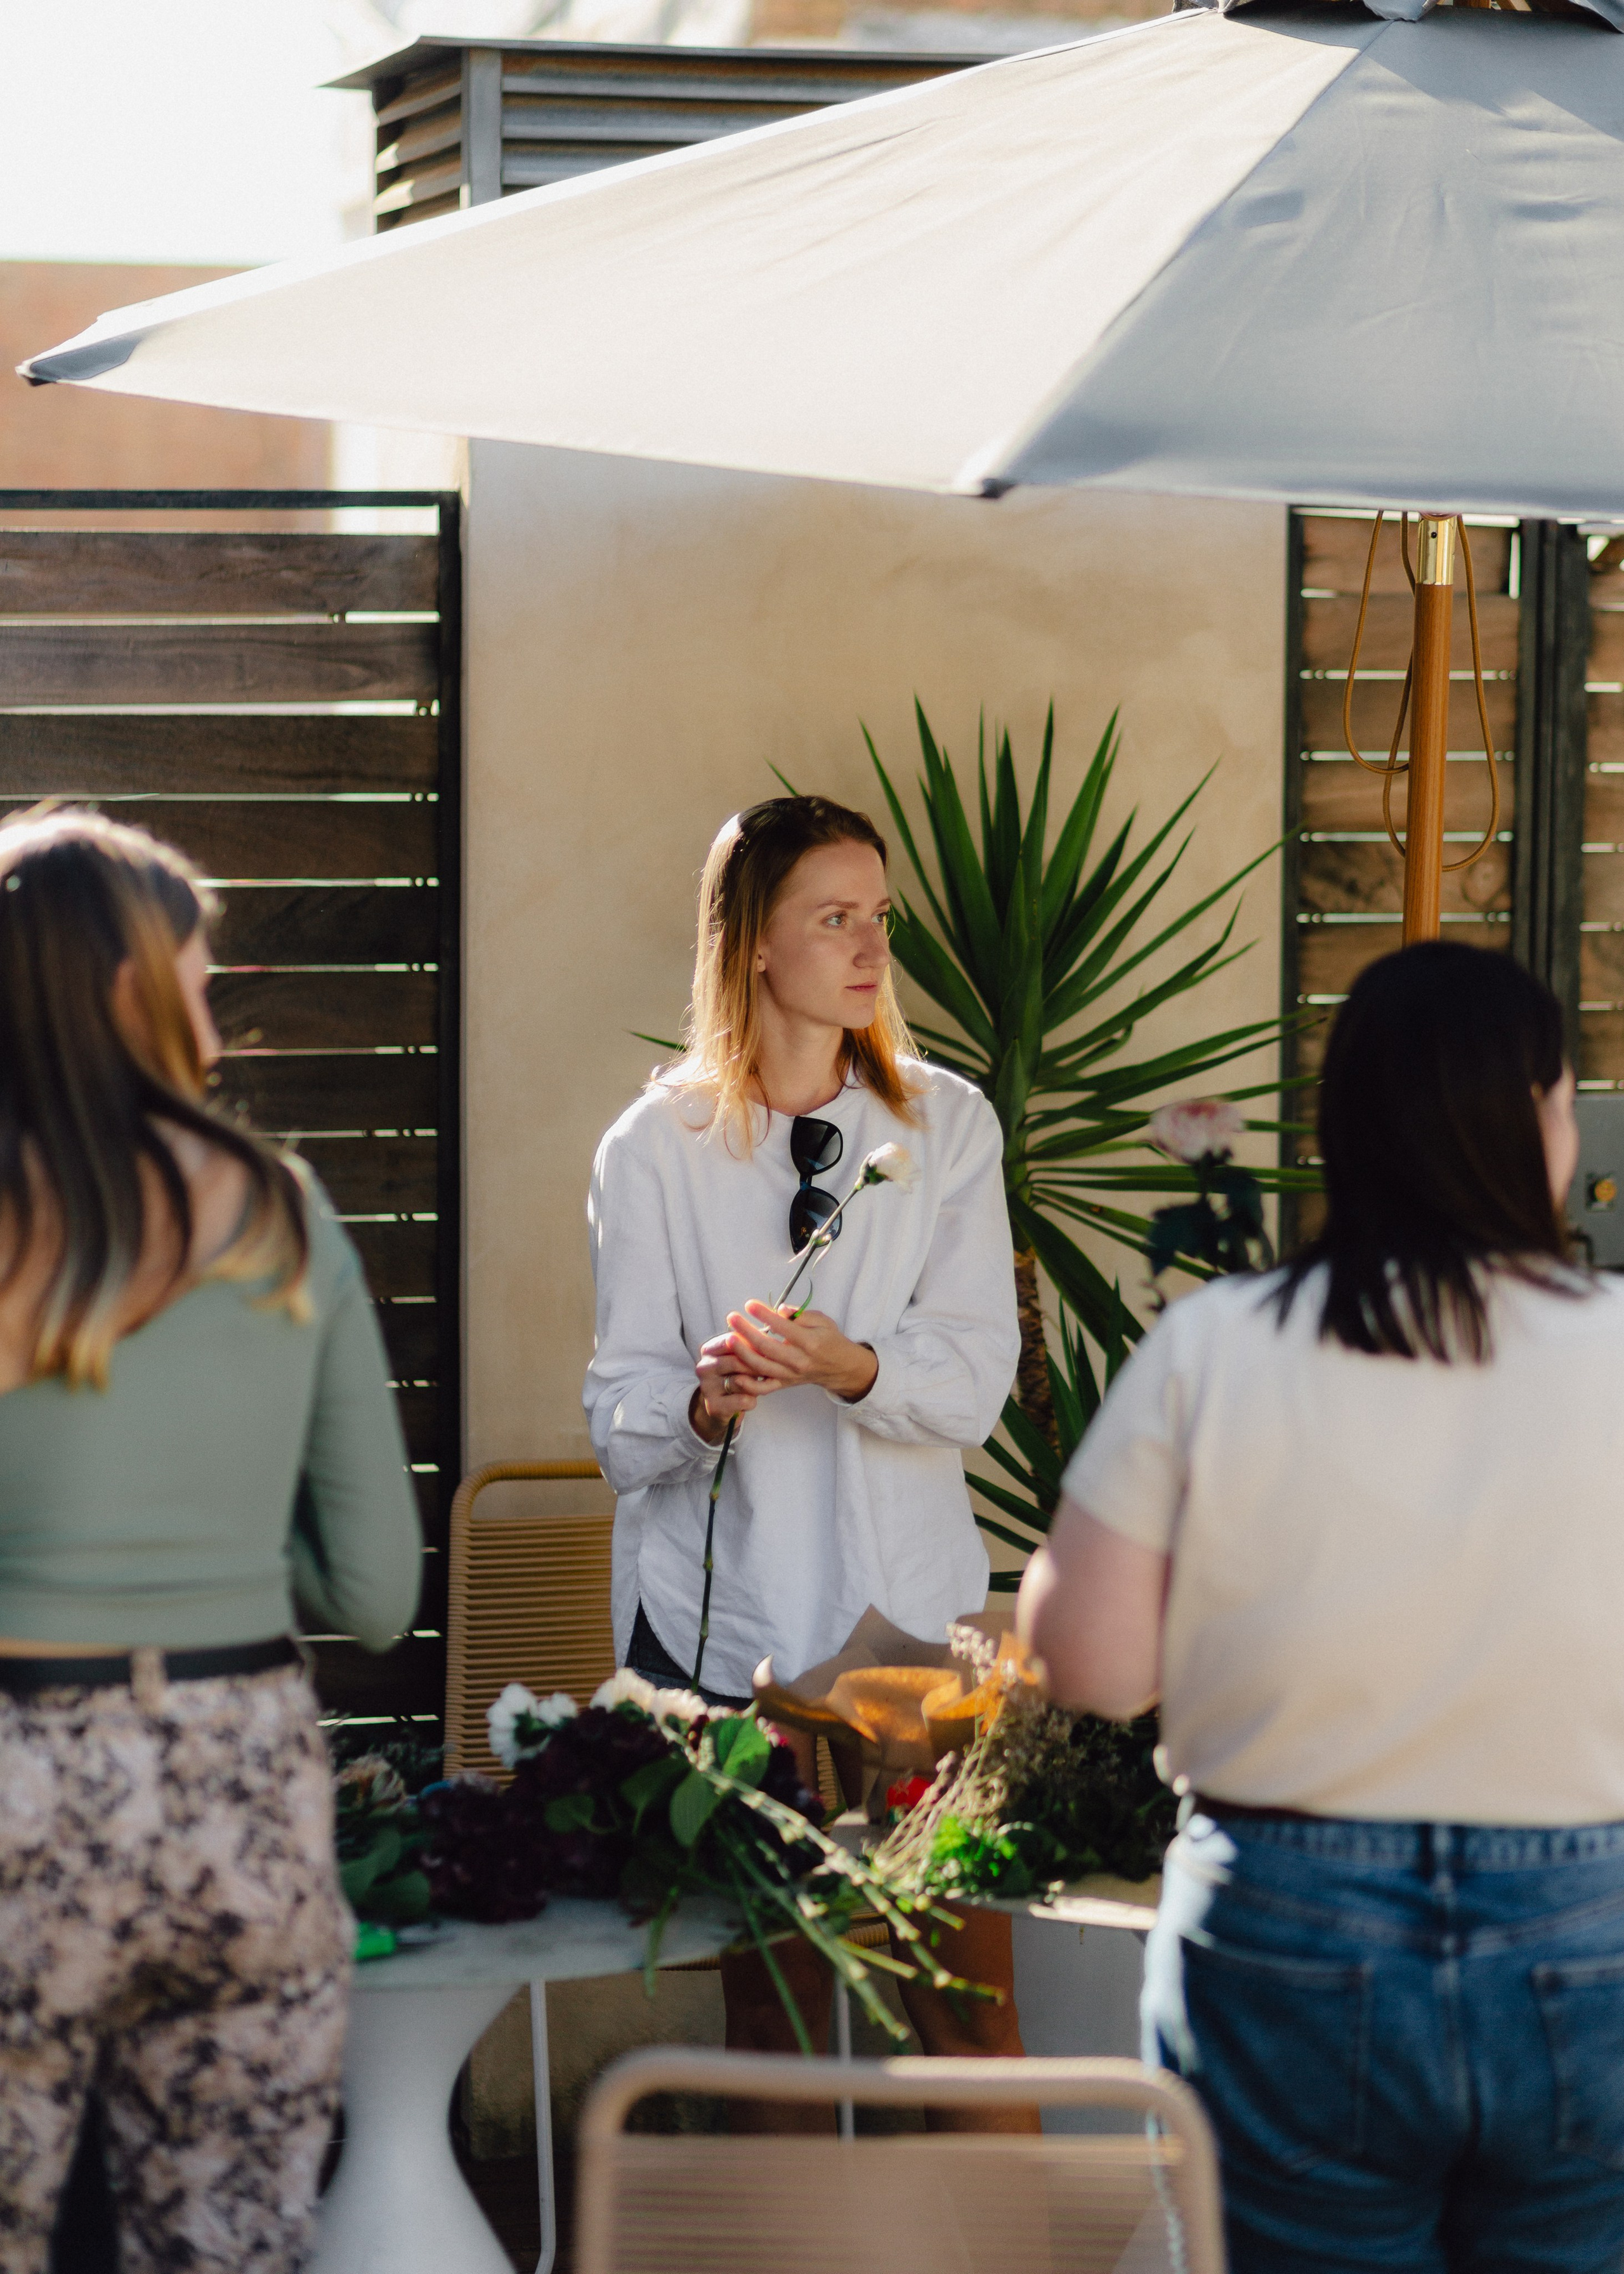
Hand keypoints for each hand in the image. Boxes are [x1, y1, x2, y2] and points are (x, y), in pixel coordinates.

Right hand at [692, 1329, 775, 1442]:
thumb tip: (768, 1337)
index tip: (771, 1349)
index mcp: (709, 1350)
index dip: (754, 1345)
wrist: (722, 1405)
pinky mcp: (713, 1406)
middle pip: (736, 1362)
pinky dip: (753, 1401)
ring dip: (759, 1384)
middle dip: (759, 1366)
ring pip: (741, 1382)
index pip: (731, 1340)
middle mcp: (704, 1367)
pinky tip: (753, 1399)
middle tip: (775, 1368)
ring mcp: (706, 1387)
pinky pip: (742, 1400)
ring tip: (768, 1383)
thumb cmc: (737, 1375)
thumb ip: (749, 1347)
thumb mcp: (740, 1357)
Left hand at [722, 1301, 878, 1403]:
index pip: (783, 1327)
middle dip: (746, 1332)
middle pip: (767, 1348)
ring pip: (761, 1367)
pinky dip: (748, 1384)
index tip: (749, 1304)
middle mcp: (799, 1361)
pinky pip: (763, 1388)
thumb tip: (780, 1309)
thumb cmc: (829, 1339)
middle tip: (731, 1317)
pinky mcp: (783, 1384)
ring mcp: (789, 1375)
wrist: (839, 1367)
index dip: (764, 1315)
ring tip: (728, 1338)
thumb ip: (802, 1315)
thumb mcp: (823, 1321)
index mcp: (810, 1343)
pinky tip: (735, 1373)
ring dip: (741, 1353)